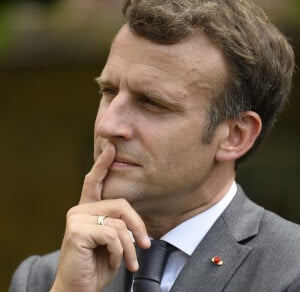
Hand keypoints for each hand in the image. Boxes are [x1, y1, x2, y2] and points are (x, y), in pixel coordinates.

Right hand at [51, 143, 149, 291]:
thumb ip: (117, 223)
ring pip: (119, 223)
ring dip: (129, 247)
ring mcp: (76, 218)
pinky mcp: (77, 231)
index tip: (111, 147)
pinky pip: (113, 235)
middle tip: (145, 245)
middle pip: (121, 204)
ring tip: (127, 261)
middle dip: (138, 226)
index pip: (95, 181)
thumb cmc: (98, 264)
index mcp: (87, 209)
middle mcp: (79, 210)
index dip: (103, 163)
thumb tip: (133, 220)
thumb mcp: (112, 240)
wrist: (79, 289)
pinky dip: (120, 253)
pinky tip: (113, 262)